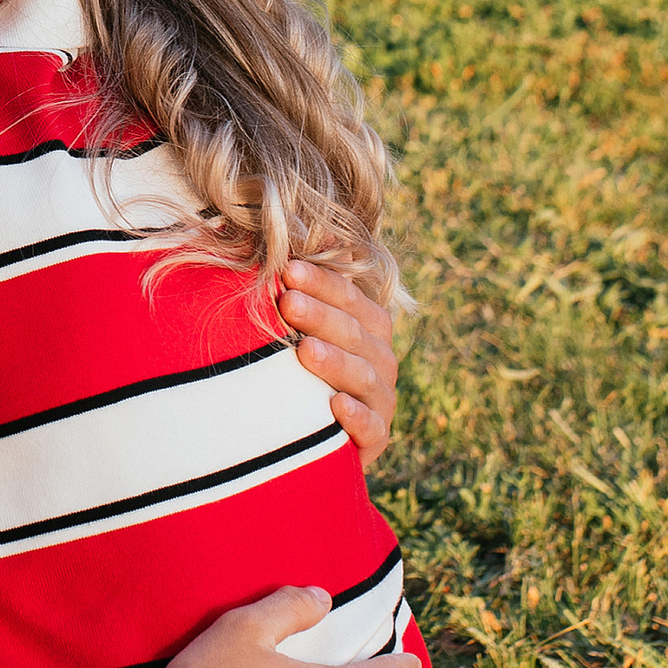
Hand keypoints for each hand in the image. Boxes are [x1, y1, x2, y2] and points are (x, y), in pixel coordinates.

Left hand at [282, 260, 400, 463]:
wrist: (311, 433)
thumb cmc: (304, 366)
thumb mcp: (306, 323)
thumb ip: (312, 282)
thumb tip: (320, 229)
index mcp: (369, 324)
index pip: (348, 296)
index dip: (321, 283)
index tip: (287, 270)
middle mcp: (381, 358)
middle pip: (354, 332)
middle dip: (320, 316)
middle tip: (287, 302)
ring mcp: (380, 398)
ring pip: (363, 376)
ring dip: (336, 362)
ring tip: (306, 352)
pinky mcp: (375, 437)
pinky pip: (372, 427)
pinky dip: (356, 417)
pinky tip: (335, 406)